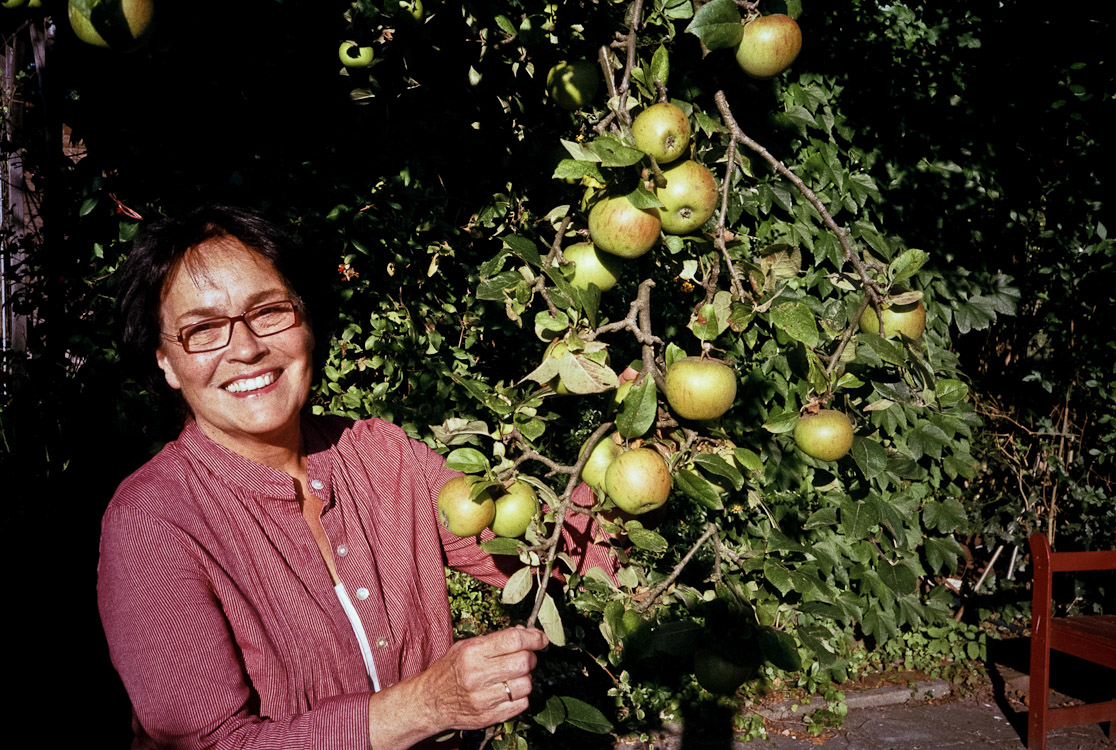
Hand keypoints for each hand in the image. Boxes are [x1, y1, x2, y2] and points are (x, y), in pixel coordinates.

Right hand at [417, 625, 548, 731]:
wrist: (430, 701)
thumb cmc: (451, 669)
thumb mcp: (467, 646)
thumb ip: (496, 640)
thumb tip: (525, 633)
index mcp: (472, 652)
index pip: (514, 640)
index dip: (534, 638)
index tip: (541, 639)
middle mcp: (477, 675)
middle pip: (524, 662)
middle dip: (530, 658)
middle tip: (525, 658)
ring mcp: (483, 698)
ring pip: (526, 685)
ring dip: (525, 679)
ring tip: (513, 677)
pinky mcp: (488, 717)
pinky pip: (521, 704)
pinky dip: (520, 697)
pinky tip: (508, 692)